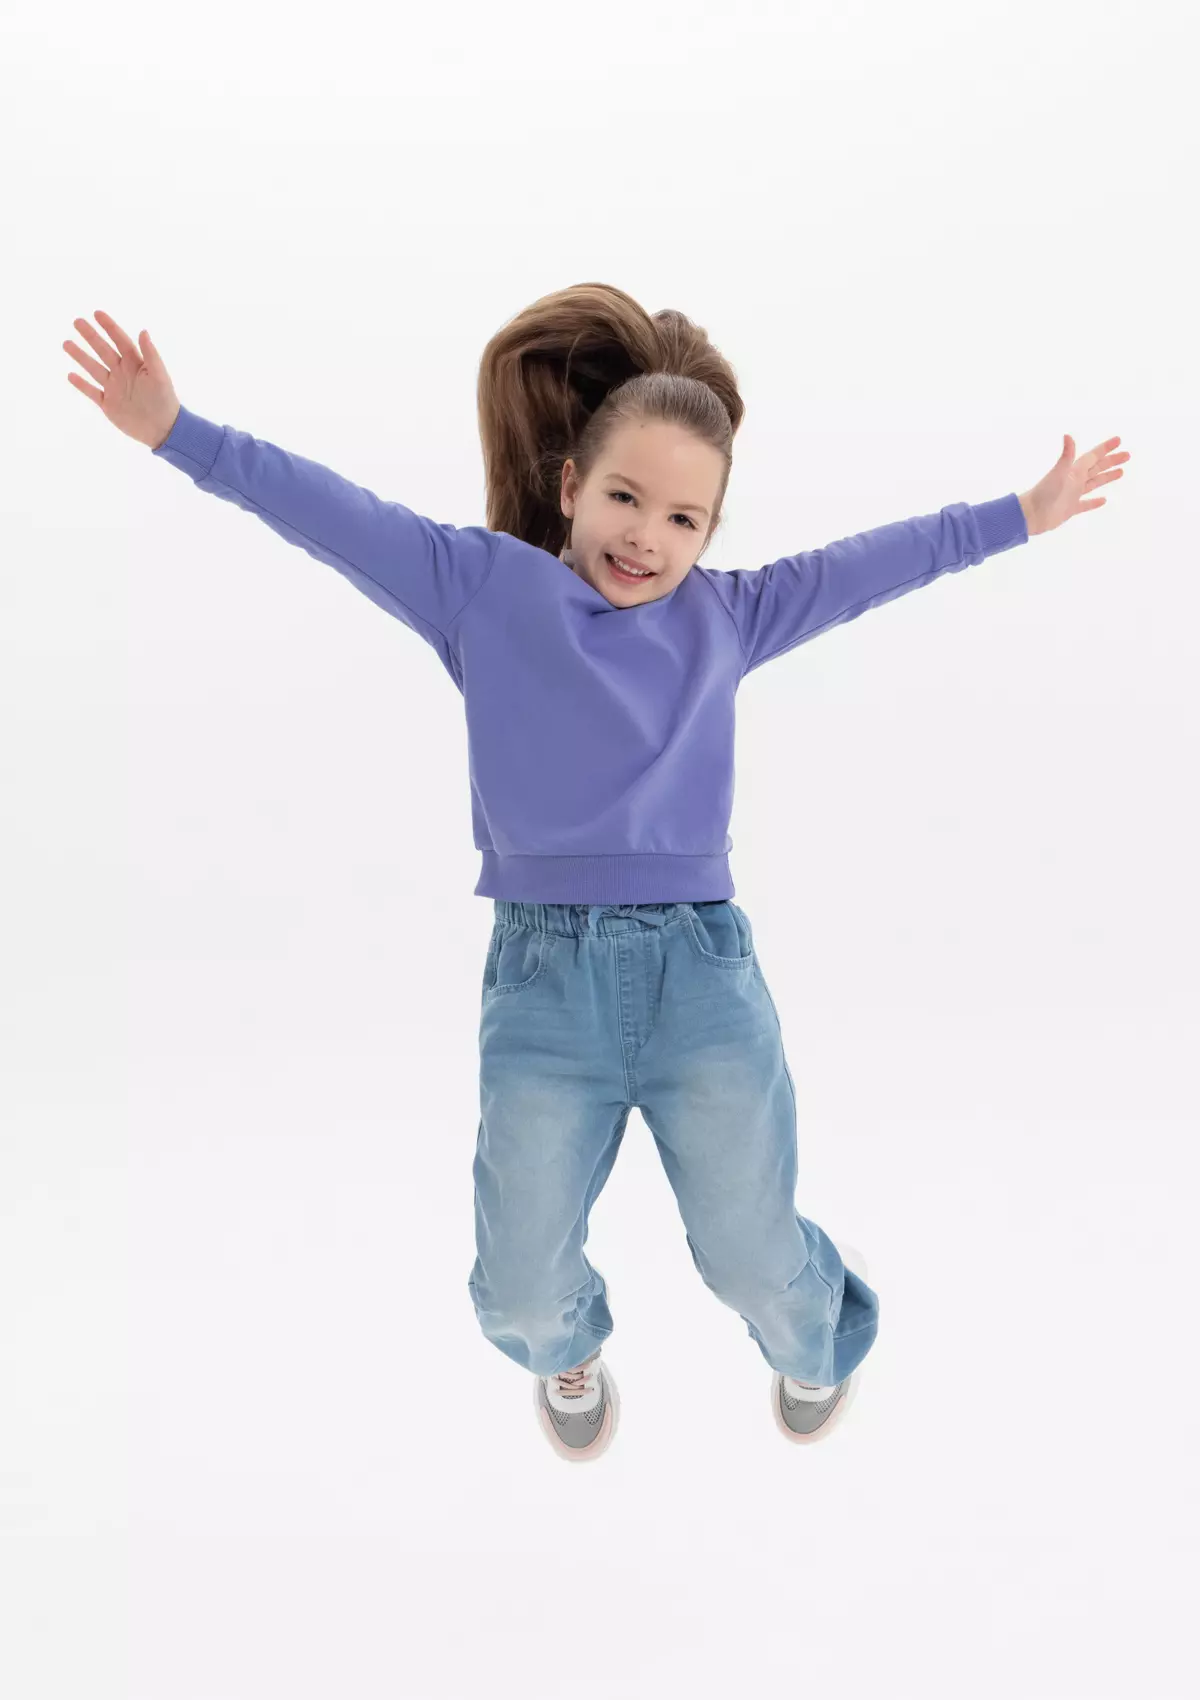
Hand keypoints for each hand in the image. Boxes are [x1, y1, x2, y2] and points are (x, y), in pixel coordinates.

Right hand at [63, 310, 180, 449]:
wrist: (162, 430)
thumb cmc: (164, 401)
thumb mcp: (159, 376)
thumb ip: (151, 354)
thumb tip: (143, 331)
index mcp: (136, 364)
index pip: (120, 341)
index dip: (110, 327)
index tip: (97, 313)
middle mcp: (123, 373)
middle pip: (103, 350)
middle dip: (90, 336)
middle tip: (77, 322)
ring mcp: (114, 388)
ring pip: (94, 368)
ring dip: (80, 356)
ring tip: (66, 343)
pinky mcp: (108, 404)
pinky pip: (92, 392)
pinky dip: (81, 385)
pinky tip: (70, 375)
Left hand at [1018, 434, 1130, 536]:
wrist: (1031, 515)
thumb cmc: (1044, 493)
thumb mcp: (1058, 473)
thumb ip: (1066, 456)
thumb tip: (1068, 435)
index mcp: (1074, 470)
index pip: (1093, 456)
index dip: (1106, 448)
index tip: (1119, 440)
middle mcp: (1075, 480)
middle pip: (1097, 468)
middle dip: (1112, 461)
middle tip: (1127, 455)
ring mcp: (1073, 494)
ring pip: (1094, 483)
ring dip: (1107, 477)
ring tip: (1121, 472)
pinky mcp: (1071, 509)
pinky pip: (1086, 504)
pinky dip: (1095, 502)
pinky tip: (1104, 500)